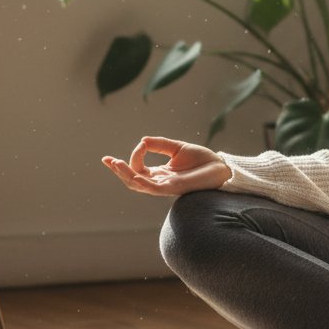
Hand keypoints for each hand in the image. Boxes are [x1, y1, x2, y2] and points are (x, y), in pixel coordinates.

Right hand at [102, 136, 231, 196]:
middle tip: (108, 160)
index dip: (133, 158)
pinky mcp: (174, 188)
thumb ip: (159, 144)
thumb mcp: (177, 148)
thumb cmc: (202, 160)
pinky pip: (154, 188)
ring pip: (139, 185)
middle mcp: (161, 182)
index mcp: (161, 174)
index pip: (138, 169)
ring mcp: (166, 186)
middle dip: (119, 171)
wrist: (221, 167)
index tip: (141, 144)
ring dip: (126, 175)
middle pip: (133, 180)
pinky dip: (143, 182)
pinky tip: (134, 174)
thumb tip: (142, 140)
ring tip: (115, 164)